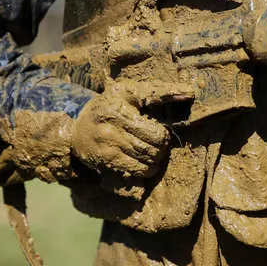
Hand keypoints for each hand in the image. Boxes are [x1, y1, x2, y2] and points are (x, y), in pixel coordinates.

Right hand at [71, 80, 192, 178]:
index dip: (163, 136)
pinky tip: (141, 161)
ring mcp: (106, 150)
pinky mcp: (104, 164)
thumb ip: (162, 92)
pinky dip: (144, 170)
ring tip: (152, 152)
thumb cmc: (111, 103)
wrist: (77, 125)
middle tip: (158, 143)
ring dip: (154, 161)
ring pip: (144, 165)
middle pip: (151, 151)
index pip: (155, 134)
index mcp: (119, 111)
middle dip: (161, 149)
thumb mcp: (132, 91)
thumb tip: (190, 92)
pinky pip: (134, 174)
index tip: (160, 131)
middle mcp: (110, 132)